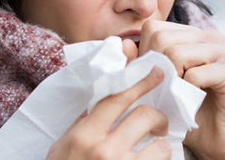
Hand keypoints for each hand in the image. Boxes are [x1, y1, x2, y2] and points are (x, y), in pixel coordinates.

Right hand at [47, 67, 171, 159]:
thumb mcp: (62, 148)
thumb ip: (83, 123)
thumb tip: (105, 97)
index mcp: (83, 136)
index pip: (117, 98)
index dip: (139, 81)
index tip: (156, 73)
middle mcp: (104, 151)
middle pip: (145, 116)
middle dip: (157, 118)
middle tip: (158, 125)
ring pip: (161, 147)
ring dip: (161, 148)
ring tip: (154, 153)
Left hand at [138, 20, 224, 159]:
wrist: (216, 141)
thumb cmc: (185, 111)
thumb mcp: (156, 85)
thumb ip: (139, 64)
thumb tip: (124, 45)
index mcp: (193, 34)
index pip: (154, 28)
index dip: (145, 54)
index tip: (154, 78)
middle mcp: (211, 37)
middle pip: (162, 39)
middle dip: (156, 69)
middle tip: (166, 90)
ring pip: (176, 54)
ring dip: (170, 82)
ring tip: (178, 95)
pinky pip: (195, 75)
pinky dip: (186, 93)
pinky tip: (192, 100)